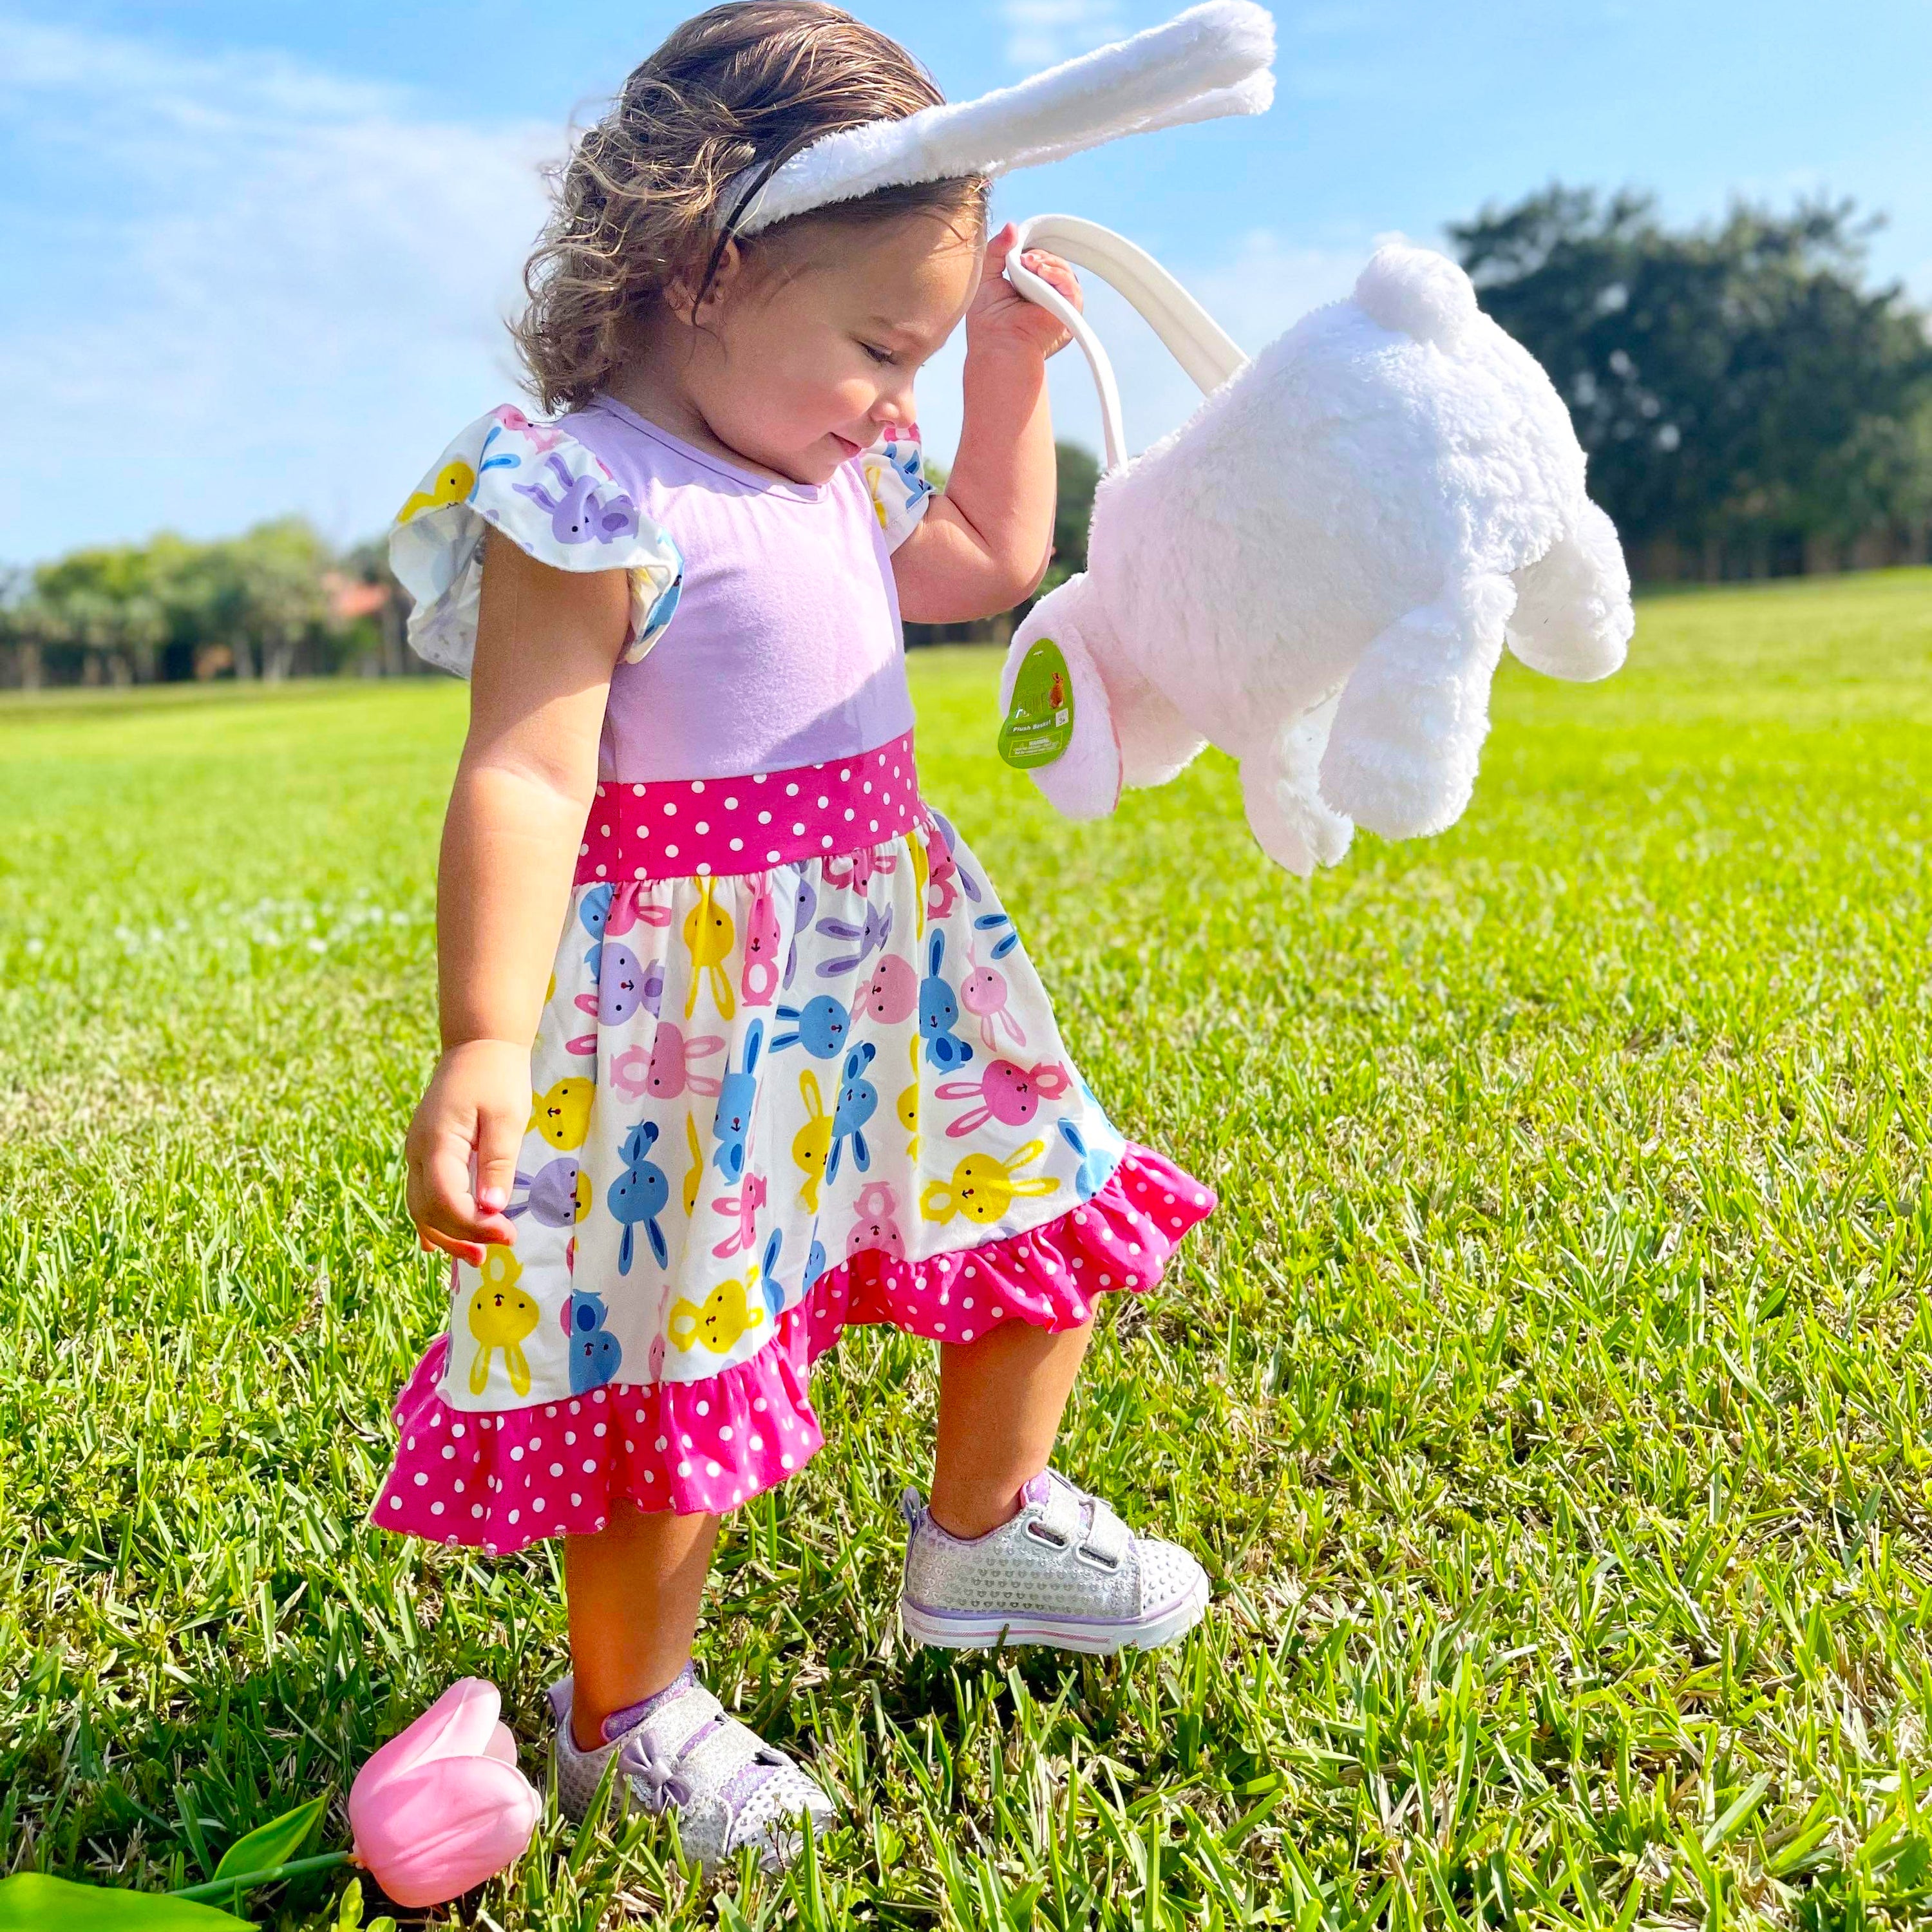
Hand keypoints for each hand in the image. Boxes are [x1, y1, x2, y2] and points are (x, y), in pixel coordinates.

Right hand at [404, 1038, 529, 1264]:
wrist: (479, 1046)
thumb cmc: (497, 1077)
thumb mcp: (506, 1118)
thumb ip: (498, 1162)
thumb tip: (491, 1208)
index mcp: (436, 1143)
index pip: (445, 1200)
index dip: (474, 1225)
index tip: (508, 1235)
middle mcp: (418, 1152)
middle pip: (428, 1211)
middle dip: (461, 1236)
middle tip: (498, 1250)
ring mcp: (417, 1153)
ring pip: (421, 1208)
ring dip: (448, 1234)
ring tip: (478, 1256)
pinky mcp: (426, 1154)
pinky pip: (422, 1196)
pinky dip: (434, 1221)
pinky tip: (445, 1243)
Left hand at [966, 221, 1081, 360]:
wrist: (997, 345)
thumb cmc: (987, 321)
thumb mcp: (988, 275)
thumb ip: (997, 249)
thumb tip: (1012, 226)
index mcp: (1030, 289)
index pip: (1039, 260)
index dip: (1031, 251)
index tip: (1018, 252)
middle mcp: (1047, 297)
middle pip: (1053, 262)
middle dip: (1039, 256)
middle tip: (1022, 261)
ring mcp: (1059, 304)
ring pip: (1063, 270)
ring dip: (1047, 263)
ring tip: (1028, 267)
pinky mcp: (1068, 312)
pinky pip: (1072, 286)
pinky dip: (1058, 275)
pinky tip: (1041, 273)